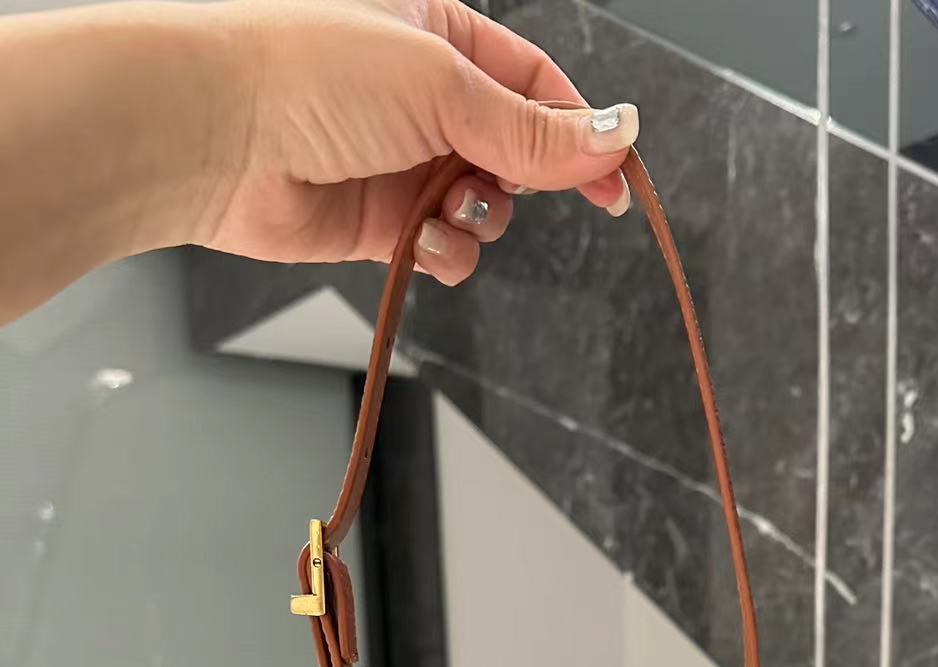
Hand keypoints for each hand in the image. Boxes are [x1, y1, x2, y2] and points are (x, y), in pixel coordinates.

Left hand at [203, 0, 638, 284]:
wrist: (211, 133)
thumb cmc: (306, 71)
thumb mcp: (444, 85)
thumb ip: (535, 128)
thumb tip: (617, 135)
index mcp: (440, 32)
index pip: (536, 86)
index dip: (581, 133)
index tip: (614, 181)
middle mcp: (422, 96)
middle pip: (516, 152)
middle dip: (520, 179)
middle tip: (505, 184)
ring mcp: (401, 161)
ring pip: (484, 207)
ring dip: (479, 220)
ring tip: (444, 210)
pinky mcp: (378, 222)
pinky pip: (444, 248)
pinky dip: (444, 253)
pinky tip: (419, 244)